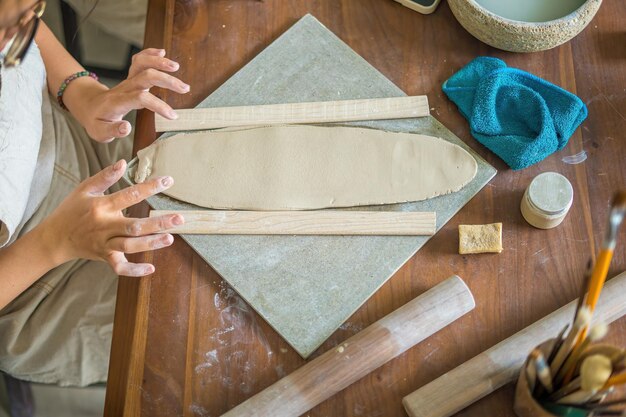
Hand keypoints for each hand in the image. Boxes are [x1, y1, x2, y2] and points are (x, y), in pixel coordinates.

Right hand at [39, 160, 183, 275]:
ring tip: (170, 238)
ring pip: (129, 246)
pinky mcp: (104, 257)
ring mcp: (105, 243)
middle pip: (133, 226)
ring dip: (150, 243)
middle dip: (157, 223)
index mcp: (101, 206)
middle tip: (179, 218)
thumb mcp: (85, 189)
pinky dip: (133, 270)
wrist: (54, 238)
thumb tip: (124, 162)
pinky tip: (151, 269)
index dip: (150, 187)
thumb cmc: (72, 210)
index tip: (168, 180)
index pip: (129, 195)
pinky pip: (119, 267)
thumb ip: (105, 176)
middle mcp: (104, 226)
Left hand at [77, 49, 189, 142]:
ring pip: (142, 64)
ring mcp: (127, 80)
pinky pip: (138, 60)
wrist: (88, 106)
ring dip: (159, 62)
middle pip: (145, 76)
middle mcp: (124, 88)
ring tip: (176, 67)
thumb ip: (113, 131)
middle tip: (184, 88)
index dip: (158, 105)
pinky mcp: (130, 77)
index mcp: (118, 102)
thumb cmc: (96, 121)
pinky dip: (150, 54)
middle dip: (166, 80)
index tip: (172, 115)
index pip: (140, 98)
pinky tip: (161, 52)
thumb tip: (127, 127)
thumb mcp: (100, 133)